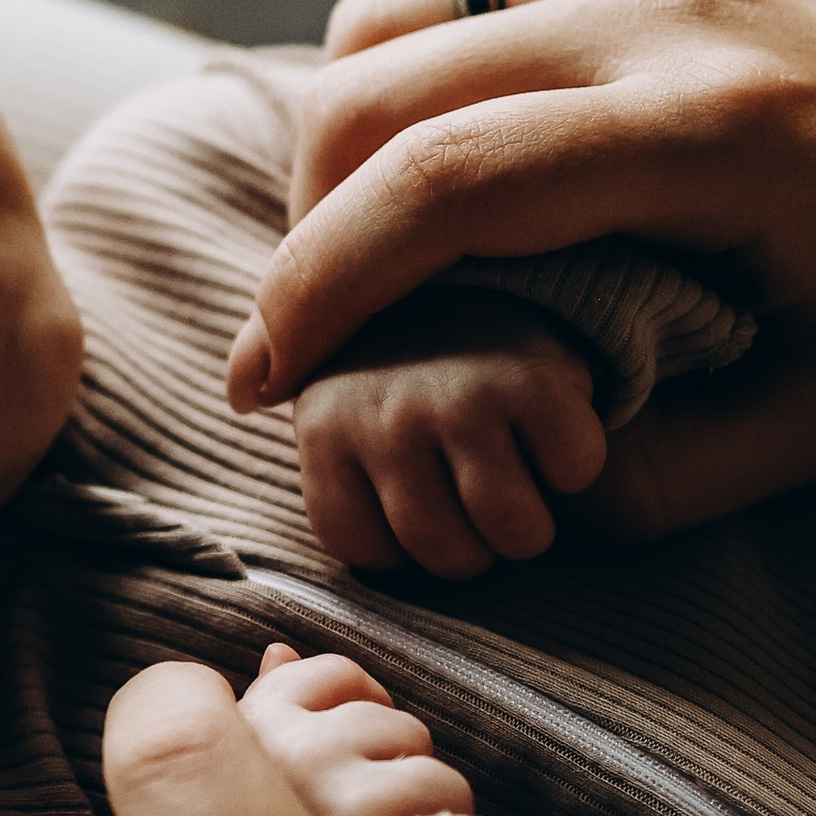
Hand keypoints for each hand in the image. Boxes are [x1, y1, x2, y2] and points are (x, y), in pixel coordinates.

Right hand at [226, 0, 815, 544]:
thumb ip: (661, 476)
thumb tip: (502, 499)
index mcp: (719, 133)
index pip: (447, 184)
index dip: (321, 289)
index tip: (263, 383)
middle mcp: (661, 12)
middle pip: (378, 89)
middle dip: (303, 232)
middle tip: (302, 344)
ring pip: (385, 12)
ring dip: (332, 137)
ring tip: (354, 251)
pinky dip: (382, 26)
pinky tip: (407, 122)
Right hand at [237, 642, 472, 815]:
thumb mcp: (242, 785)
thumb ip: (261, 714)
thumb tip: (282, 651)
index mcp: (245, 732)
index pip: (331, 674)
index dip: (353, 709)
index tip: (351, 755)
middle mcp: (281, 744)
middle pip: (379, 714)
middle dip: (386, 759)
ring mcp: (327, 777)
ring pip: (414, 743)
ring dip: (415, 790)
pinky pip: (443, 785)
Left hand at [291, 285, 605, 574]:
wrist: (479, 261)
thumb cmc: (408, 353)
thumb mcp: (336, 383)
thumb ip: (303, 425)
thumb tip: (241, 398)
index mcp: (323, 424)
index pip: (364, 550)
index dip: (404, 547)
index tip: (418, 499)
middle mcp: (383, 413)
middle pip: (446, 554)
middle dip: (476, 542)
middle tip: (475, 489)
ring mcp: (458, 397)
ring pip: (515, 531)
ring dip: (530, 520)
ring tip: (515, 473)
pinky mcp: (533, 381)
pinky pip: (572, 473)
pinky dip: (574, 462)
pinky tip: (545, 424)